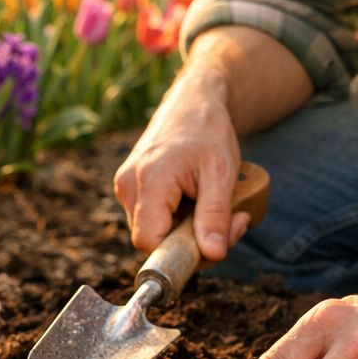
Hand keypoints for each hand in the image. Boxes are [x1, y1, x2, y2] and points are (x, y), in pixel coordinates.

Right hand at [114, 71, 249, 259]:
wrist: (192, 103)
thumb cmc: (208, 132)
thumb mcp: (221, 174)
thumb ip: (215, 216)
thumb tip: (212, 255)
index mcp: (149, 181)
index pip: (149, 243)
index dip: (181, 253)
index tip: (215, 243)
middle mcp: (128, 186)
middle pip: (153, 240)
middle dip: (193, 241)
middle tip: (230, 220)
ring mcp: (126, 187)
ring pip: (154, 232)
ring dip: (188, 231)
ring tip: (212, 204)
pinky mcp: (131, 188)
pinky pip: (153, 219)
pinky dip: (178, 219)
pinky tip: (196, 200)